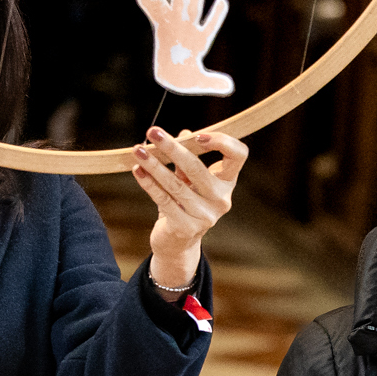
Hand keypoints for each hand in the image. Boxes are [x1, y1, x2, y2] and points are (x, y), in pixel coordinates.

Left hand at [133, 126, 247, 287]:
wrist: (178, 243)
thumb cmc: (185, 204)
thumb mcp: (189, 180)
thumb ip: (189, 158)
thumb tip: (184, 134)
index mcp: (227, 182)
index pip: (238, 155)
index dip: (222, 142)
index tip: (198, 136)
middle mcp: (221, 199)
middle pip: (196, 167)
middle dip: (172, 147)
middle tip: (153, 132)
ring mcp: (205, 216)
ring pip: (175, 184)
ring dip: (154, 164)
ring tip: (138, 150)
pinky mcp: (185, 227)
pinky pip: (163, 199)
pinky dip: (148, 183)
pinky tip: (138, 170)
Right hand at [136, 0, 234, 96]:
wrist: (172, 76)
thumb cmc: (188, 79)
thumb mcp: (201, 82)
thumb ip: (214, 83)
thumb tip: (230, 87)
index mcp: (201, 41)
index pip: (210, 25)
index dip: (216, 14)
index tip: (222, 0)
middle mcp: (189, 30)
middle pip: (194, 8)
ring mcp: (175, 26)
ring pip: (177, 5)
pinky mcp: (161, 27)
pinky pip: (155, 14)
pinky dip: (150, 5)